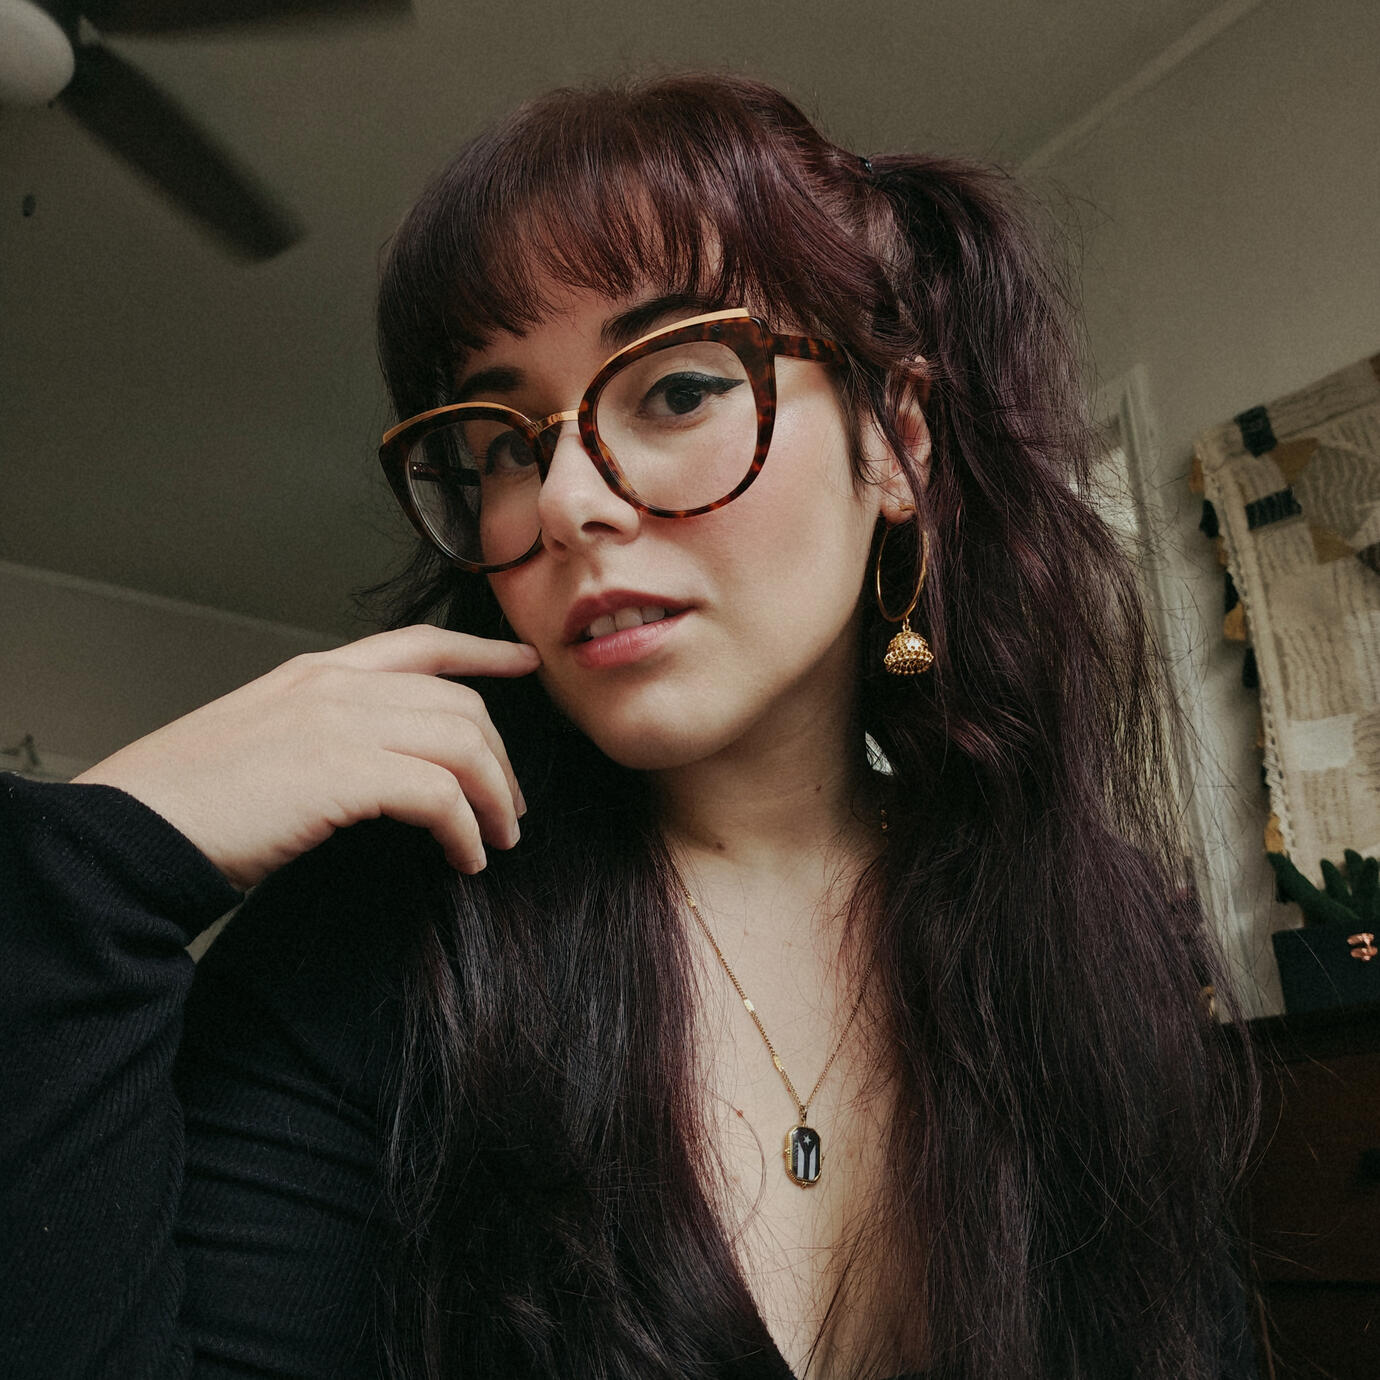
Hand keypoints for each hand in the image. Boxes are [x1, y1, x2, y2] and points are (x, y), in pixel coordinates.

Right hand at [72, 625, 539, 890]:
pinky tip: (463, 861)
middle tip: (511, 810)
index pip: (421, 644)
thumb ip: (325, 735)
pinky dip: (465, 831)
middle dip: (500, 758)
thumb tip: (386, 770)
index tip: (526, 666)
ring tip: (495, 843)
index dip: (484, 653)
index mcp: (315, 673)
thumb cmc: (191, 803)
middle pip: (459, 702)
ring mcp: (338, 722)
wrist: (129, 832)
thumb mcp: (264, 743)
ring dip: (493, 799)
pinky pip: (440, 794)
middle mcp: (334, 685)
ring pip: (463, 743)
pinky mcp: (342, 771)